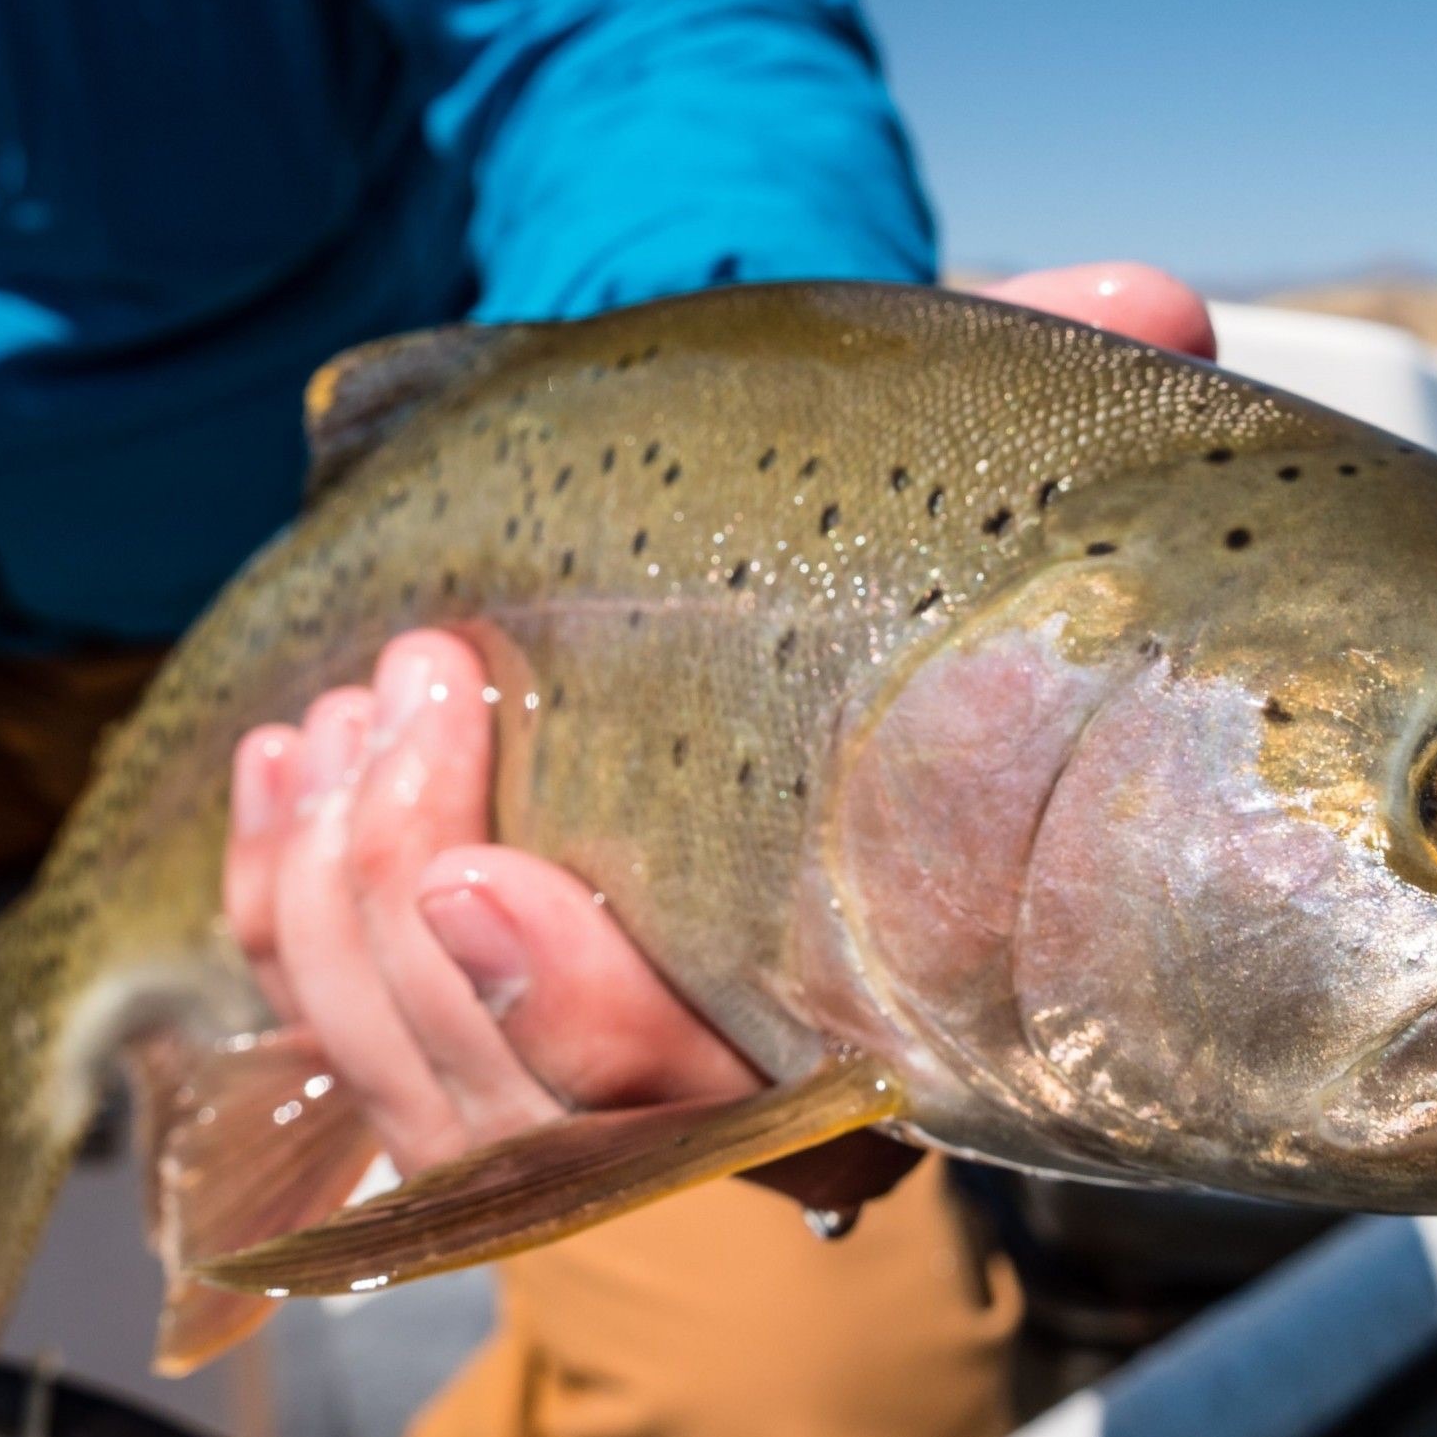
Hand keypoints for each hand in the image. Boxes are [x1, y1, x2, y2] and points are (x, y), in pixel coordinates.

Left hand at [225, 262, 1211, 1196]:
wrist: (758, 585)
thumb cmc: (875, 566)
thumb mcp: (964, 494)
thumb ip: (1059, 426)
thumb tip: (1157, 308)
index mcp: (870, 1016)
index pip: (722, 1123)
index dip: (589, 1033)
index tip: (497, 877)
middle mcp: (720, 1080)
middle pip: (524, 1128)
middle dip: (414, 933)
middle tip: (412, 698)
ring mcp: (576, 1063)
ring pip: (413, 1090)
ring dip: (337, 909)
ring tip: (338, 715)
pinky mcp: (463, 1009)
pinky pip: (327, 1025)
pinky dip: (280, 906)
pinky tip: (282, 765)